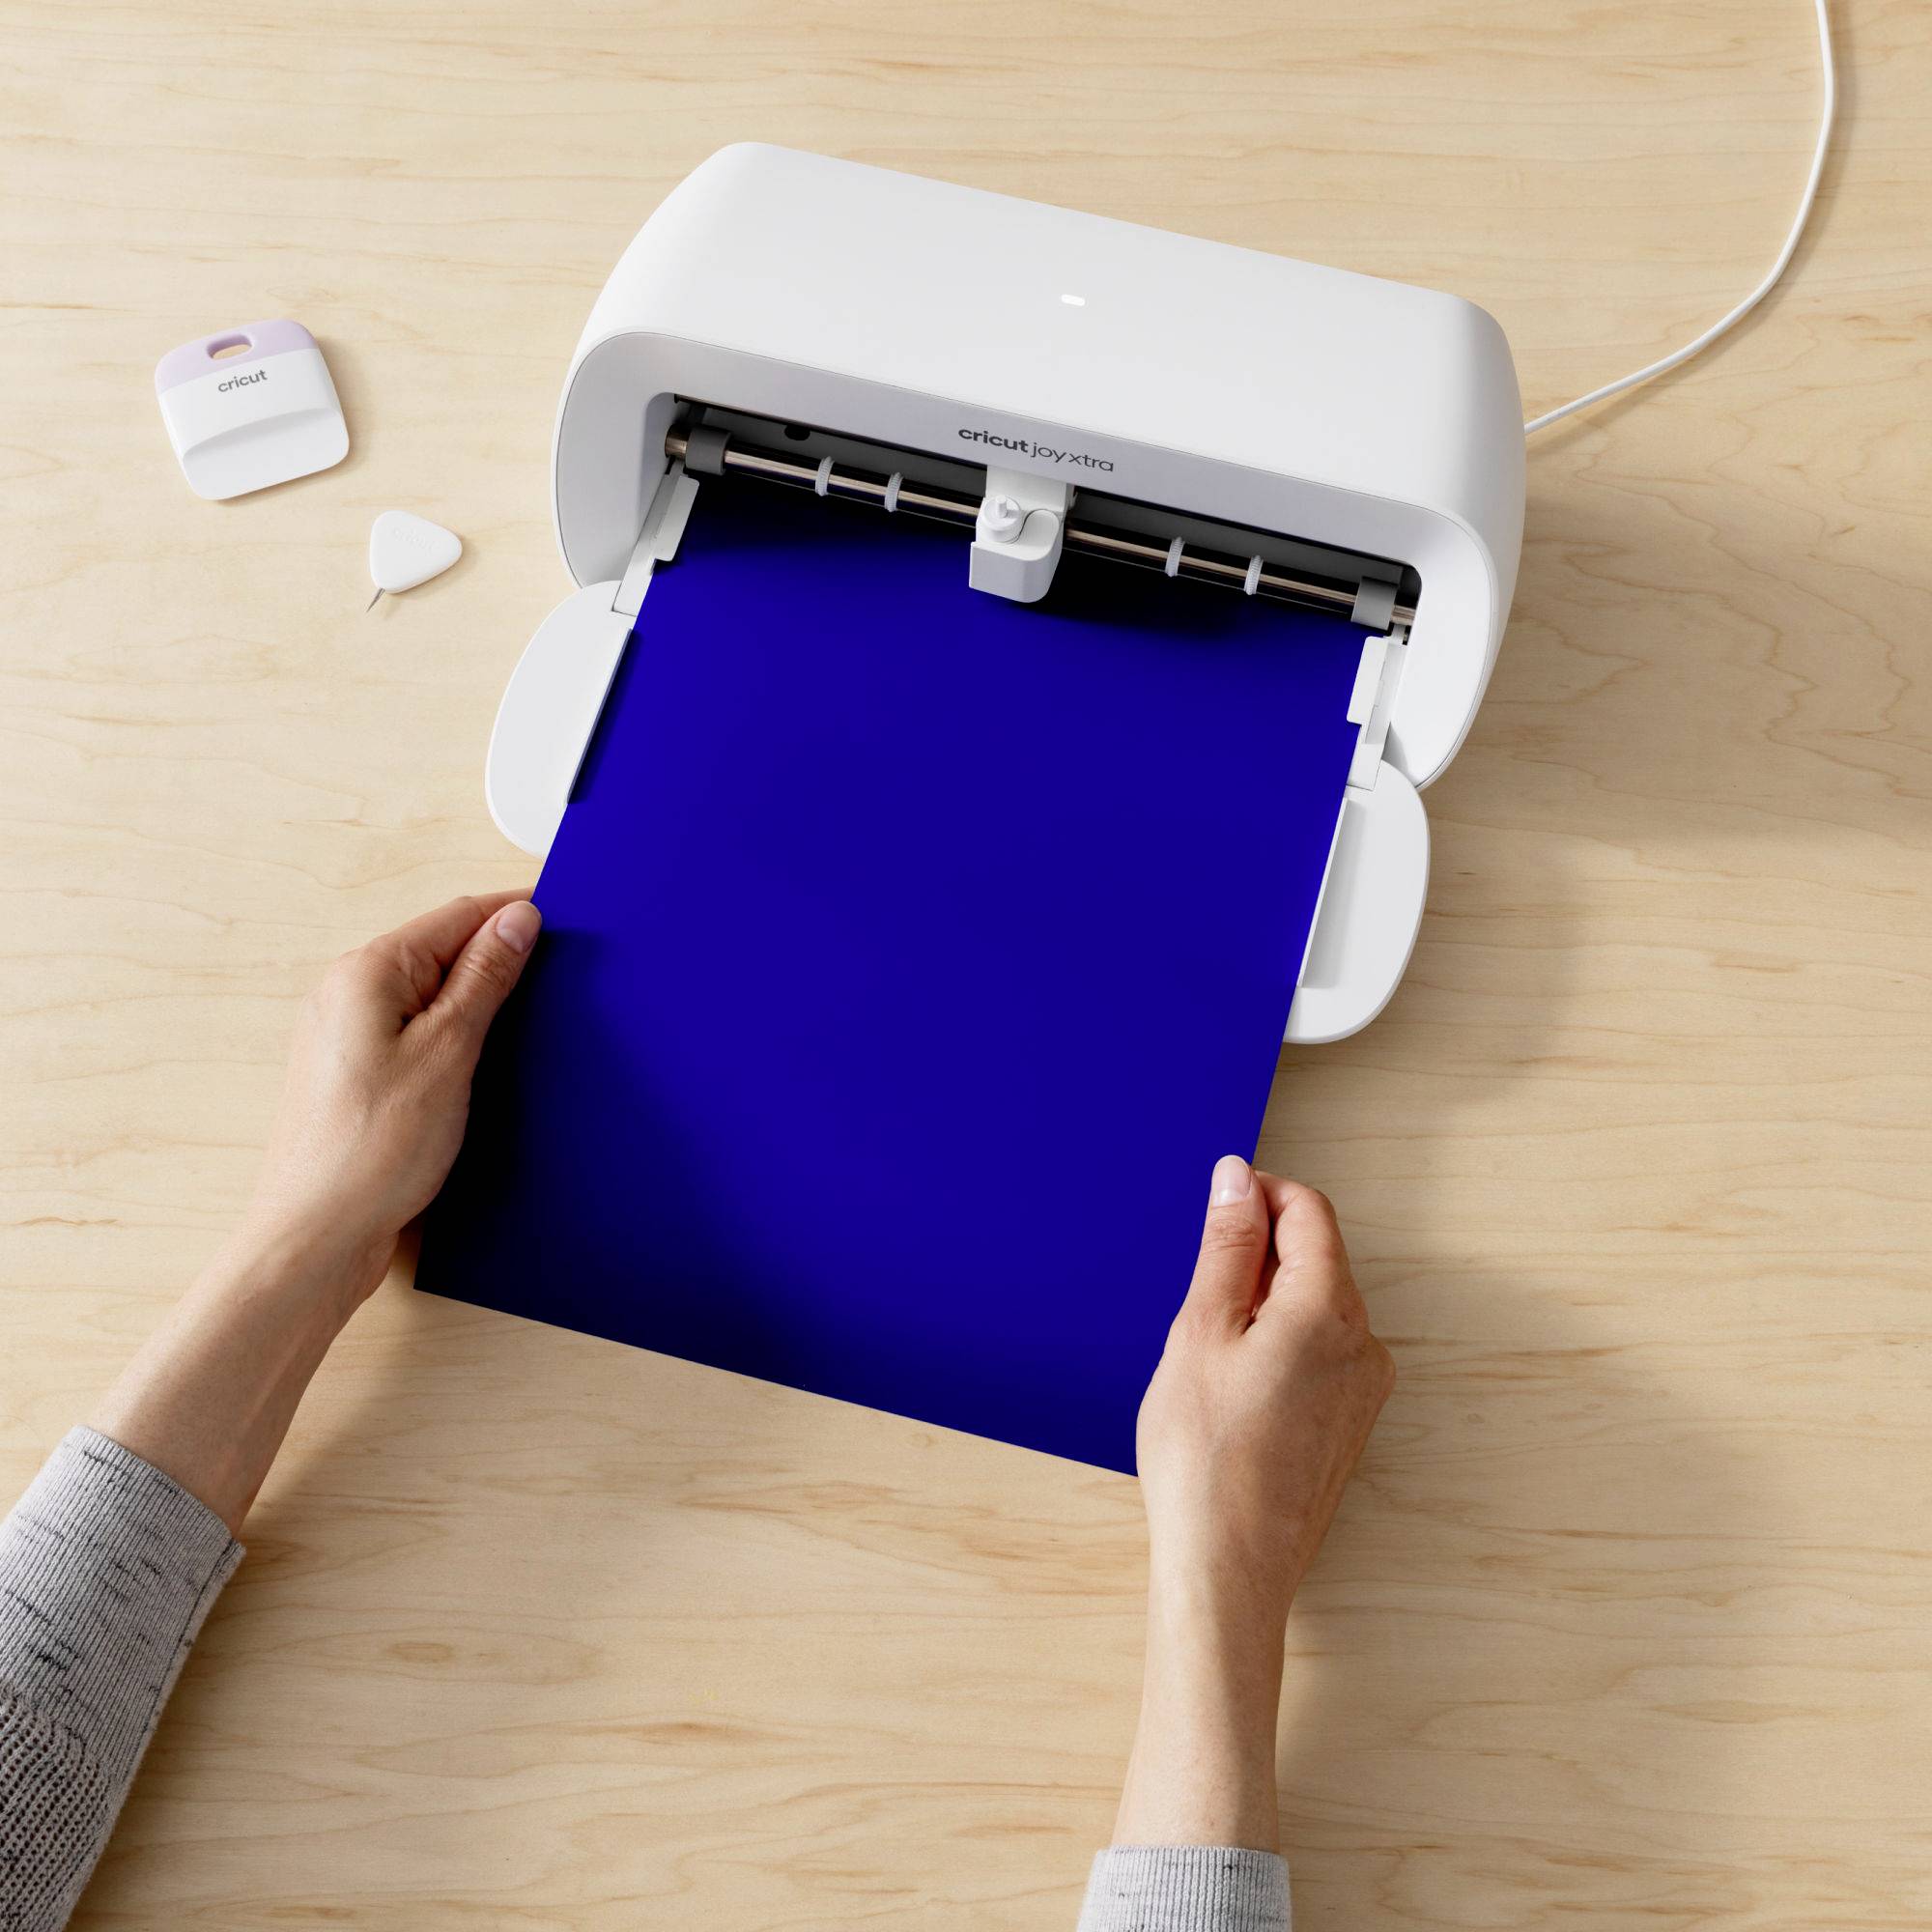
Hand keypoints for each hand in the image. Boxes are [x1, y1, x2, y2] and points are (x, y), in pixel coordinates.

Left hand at [91, 893, 538, 1532]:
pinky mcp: (354, 1077)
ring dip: (479, 1005)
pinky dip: (456, 1040)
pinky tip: (484, 1066)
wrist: (315, 1239)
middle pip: (441, 953)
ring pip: (431, 997)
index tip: (568, 920)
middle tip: (558, 981)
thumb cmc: (372, 1153)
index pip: (456, 916)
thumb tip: (518, 919)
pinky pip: (416, 1035)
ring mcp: (346, 1037)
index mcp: (366, 973)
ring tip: (526, 1026)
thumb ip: (486, 978)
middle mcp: (346, 995)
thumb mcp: (450, 1053)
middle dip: (500, 961)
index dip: (515, 915)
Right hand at [1113, 1156, 1393, 1850]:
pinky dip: (1277, 1343)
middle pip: (1316, 1257)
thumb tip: (1238, 1180)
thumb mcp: (1200, 1330)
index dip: (1258, 1195)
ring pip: (1315, 1306)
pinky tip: (1230, 1385)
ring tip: (1205, 1346)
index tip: (1213, 1206)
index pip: (1309, 1211)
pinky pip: (1318, 1353)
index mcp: (1329, 1308)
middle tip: (1195, 1289)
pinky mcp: (1349, 1424)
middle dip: (1257, 1252)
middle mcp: (1363, 1343)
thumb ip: (1226, 1247)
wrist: (1229, 1567)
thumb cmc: (1204, 1454)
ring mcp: (1363, 1388)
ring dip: (1264, 1300)